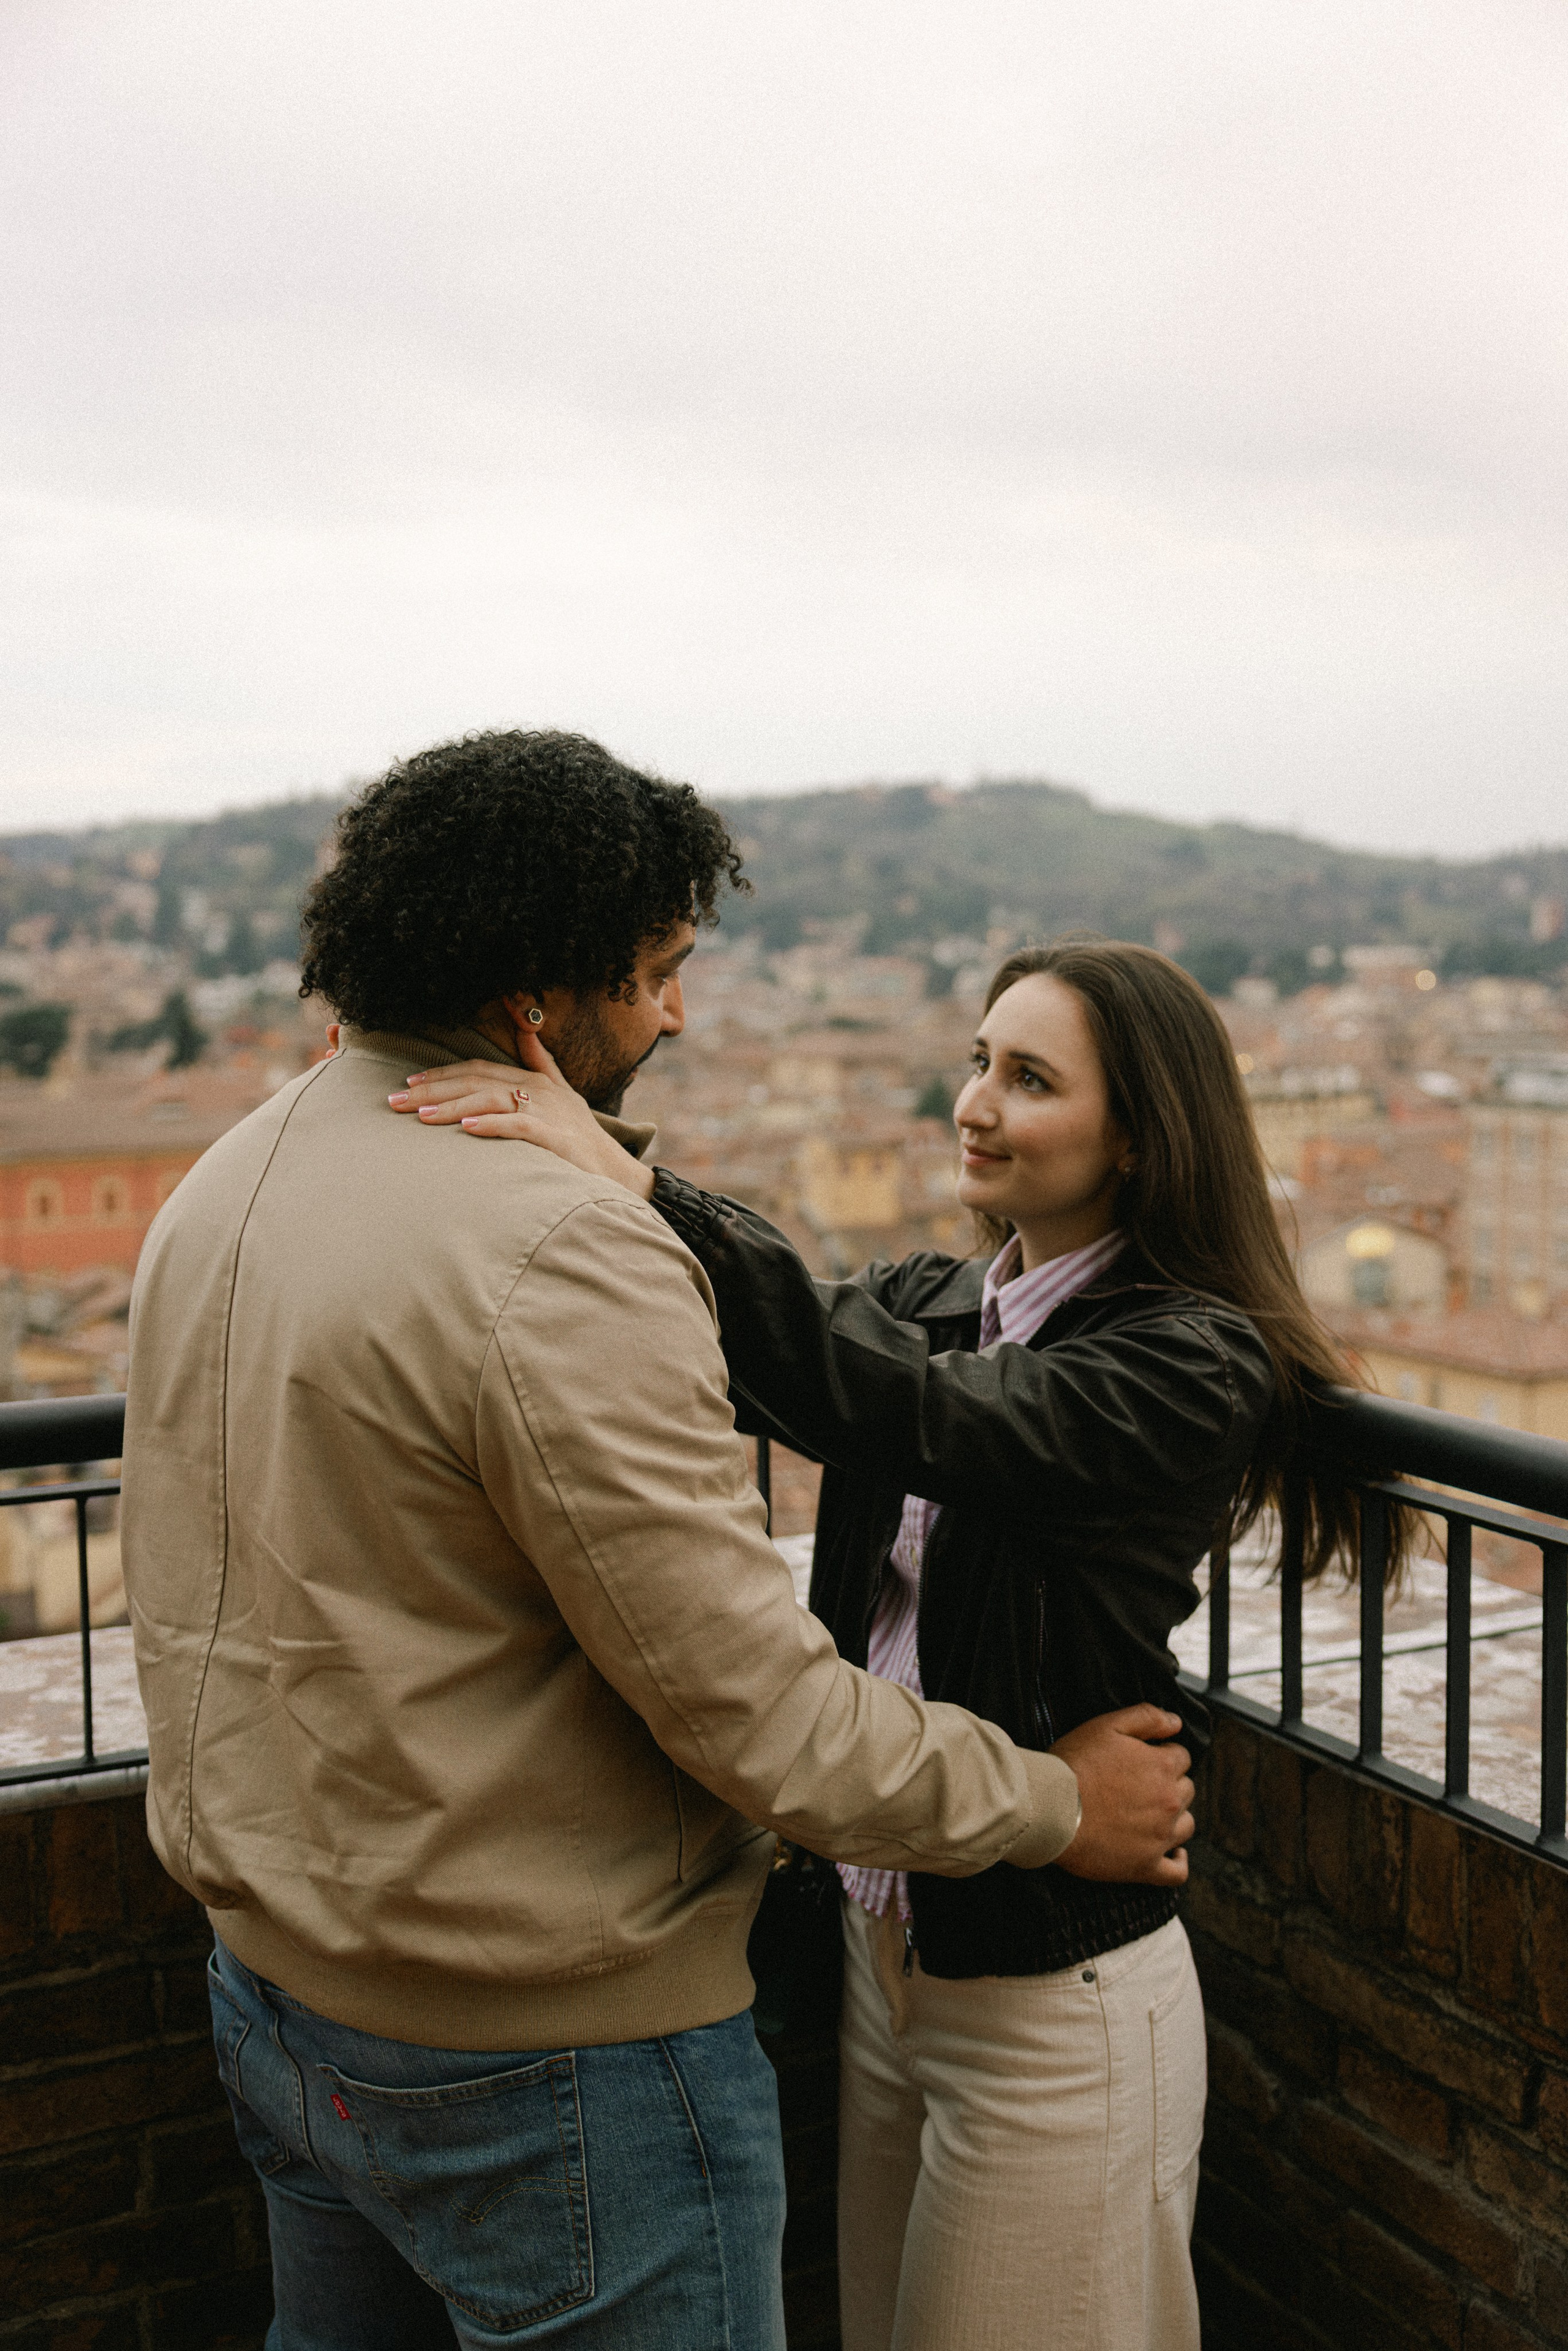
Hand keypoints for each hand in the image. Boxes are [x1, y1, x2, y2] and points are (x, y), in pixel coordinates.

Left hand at [386, 1037, 653, 1198]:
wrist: (614, 1172)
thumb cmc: (581, 1137)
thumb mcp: (562, 1092)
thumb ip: (540, 1060)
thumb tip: (525, 1028)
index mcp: (533, 1079)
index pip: (477, 1070)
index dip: (441, 1075)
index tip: (408, 1085)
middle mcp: (537, 1090)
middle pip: (476, 1083)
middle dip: (433, 1091)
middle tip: (395, 1102)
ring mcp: (547, 1112)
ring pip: (491, 1100)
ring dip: (454, 1107)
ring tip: (422, 1117)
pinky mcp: (555, 1137)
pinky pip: (519, 1126)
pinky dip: (492, 1125)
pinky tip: (467, 1130)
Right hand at [1047, 1705, 1193, 1887]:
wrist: (1050, 1809)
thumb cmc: (1075, 1765)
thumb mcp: (1107, 1725)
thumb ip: (1147, 1716)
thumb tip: (1176, 1722)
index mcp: (1163, 1767)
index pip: (1181, 1757)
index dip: (1160, 1754)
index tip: (1140, 1760)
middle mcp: (1169, 1803)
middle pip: (1185, 1790)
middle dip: (1168, 1784)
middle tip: (1138, 1785)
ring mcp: (1160, 1838)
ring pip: (1186, 1825)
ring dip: (1174, 1817)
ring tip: (1149, 1814)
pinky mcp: (1146, 1867)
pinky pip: (1177, 1872)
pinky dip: (1179, 1862)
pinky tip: (1173, 1853)